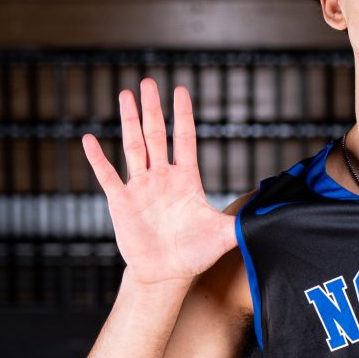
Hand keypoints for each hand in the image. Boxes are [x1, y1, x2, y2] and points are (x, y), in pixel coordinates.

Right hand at [80, 77, 236, 288]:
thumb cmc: (195, 254)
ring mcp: (141, 187)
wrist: (166, 275)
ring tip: (125, 95)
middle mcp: (162, 177)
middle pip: (156, 135)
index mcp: (186, 179)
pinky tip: (89, 139)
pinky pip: (107, 176)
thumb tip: (269, 216)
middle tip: (148, 82)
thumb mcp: (222, 235)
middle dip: (152, 109)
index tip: (180, 90)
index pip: (185, 139)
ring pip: (133, 147)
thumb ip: (241, 222)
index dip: (183, 115)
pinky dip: (97, 158)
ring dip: (129, 121)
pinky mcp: (121, 202)